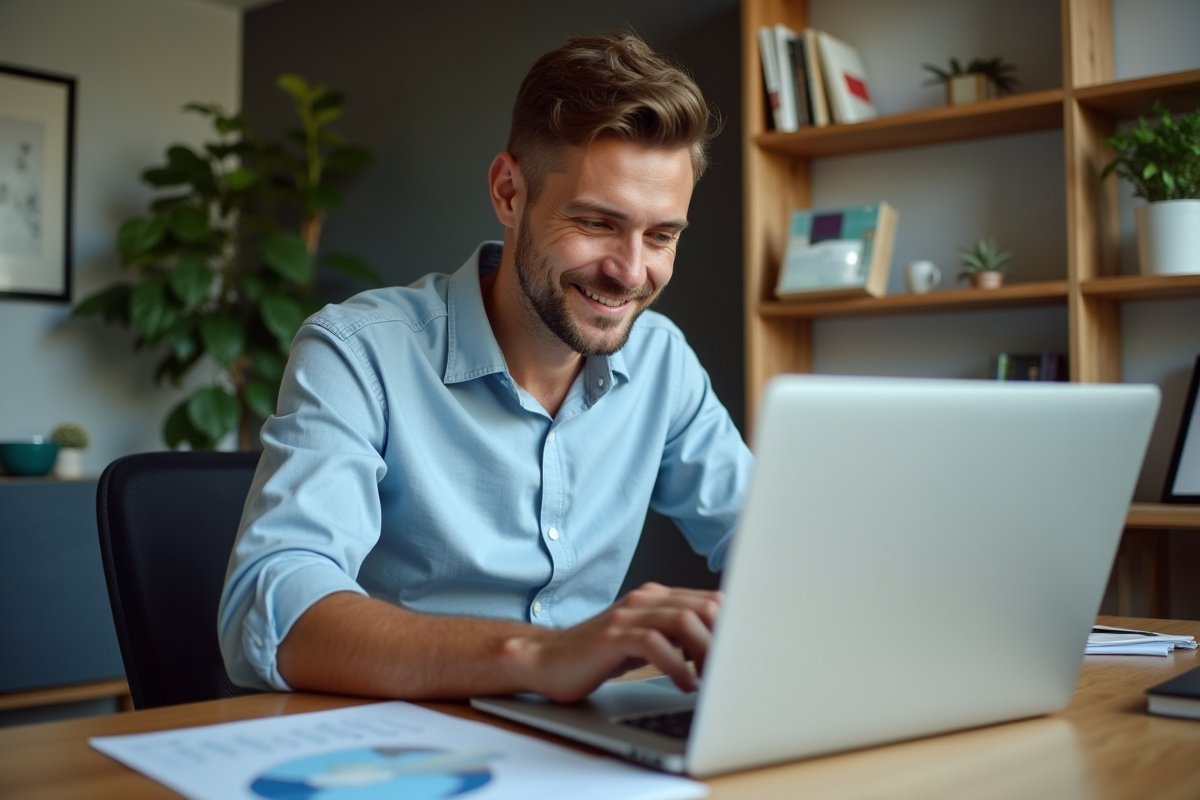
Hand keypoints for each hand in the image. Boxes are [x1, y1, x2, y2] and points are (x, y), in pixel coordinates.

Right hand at [500, 582, 721, 702]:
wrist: (546, 660)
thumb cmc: (598, 655)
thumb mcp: (645, 640)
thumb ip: (677, 636)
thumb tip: (722, 651)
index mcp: (657, 597)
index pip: (711, 600)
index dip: (734, 627)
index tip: (744, 657)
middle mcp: (644, 600)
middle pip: (705, 606)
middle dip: (726, 640)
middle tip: (732, 672)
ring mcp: (627, 616)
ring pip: (684, 620)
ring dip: (707, 652)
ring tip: (713, 681)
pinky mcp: (611, 637)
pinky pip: (654, 643)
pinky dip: (677, 666)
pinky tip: (685, 684)